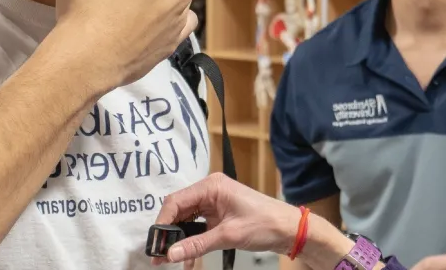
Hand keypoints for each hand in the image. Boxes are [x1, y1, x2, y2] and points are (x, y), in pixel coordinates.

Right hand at [150, 173, 301, 263]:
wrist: (290, 230)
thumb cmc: (265, 224)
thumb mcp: (228, 235)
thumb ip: (197, 244)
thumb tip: (171, 253)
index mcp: (210, 186)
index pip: (176, 202)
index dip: (162, 222)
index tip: (155, 242)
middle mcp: (209, 190)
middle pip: (178, 210)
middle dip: (168, 233)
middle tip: (159, 254)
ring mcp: (214, 202)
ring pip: (186, 220)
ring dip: (179, 239)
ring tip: (168, 258)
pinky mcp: (218, 214)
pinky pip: (197, 227)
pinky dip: (191, 241)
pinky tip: (187, 258)